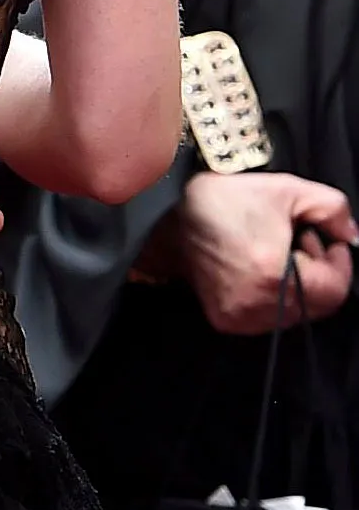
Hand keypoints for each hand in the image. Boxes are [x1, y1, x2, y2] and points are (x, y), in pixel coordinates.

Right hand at [173, 171, 356, 334]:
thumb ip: (331, 208)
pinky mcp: (226, 320)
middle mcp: (256, 304)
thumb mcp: (284, 189)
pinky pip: (270, 318)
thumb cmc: (225, 199)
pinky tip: (260, 267)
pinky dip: (274, 296)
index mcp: (271, 273)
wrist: (168, 214)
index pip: (334, 289)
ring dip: (298, 285)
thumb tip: (351, 235)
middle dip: (319, 272)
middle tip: (301, 241)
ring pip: (295, 313)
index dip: (340, 263)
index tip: (329, 241)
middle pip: (318, 305)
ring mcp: (240, 316)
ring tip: (278, 252)